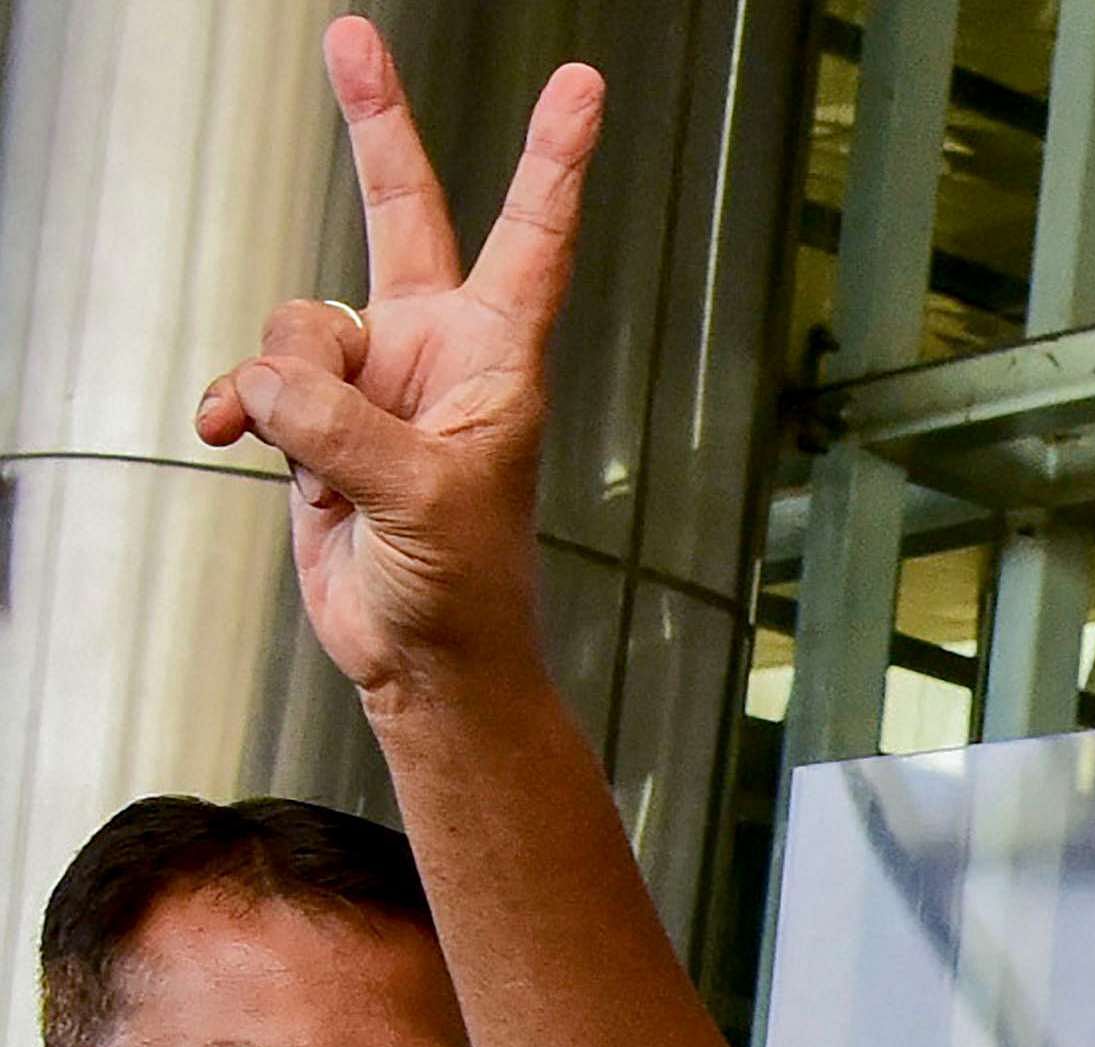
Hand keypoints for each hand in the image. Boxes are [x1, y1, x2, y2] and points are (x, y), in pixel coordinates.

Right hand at [192, 19, 597, 696]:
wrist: (423, 653)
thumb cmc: (465, 586)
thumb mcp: (423, 499)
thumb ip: (342, 427)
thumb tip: (267, 382)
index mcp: (499, 357)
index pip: (533, 238)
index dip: (553, 160)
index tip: (581, 86)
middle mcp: (435, 349)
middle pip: (401, 209)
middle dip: (376, 123)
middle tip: (351, 36)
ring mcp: (371, 377)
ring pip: (297, 320)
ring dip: (286, 384)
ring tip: (322, 457)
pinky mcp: (313, 414)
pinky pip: (252, 375)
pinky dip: (236, 405)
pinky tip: (229, 438)